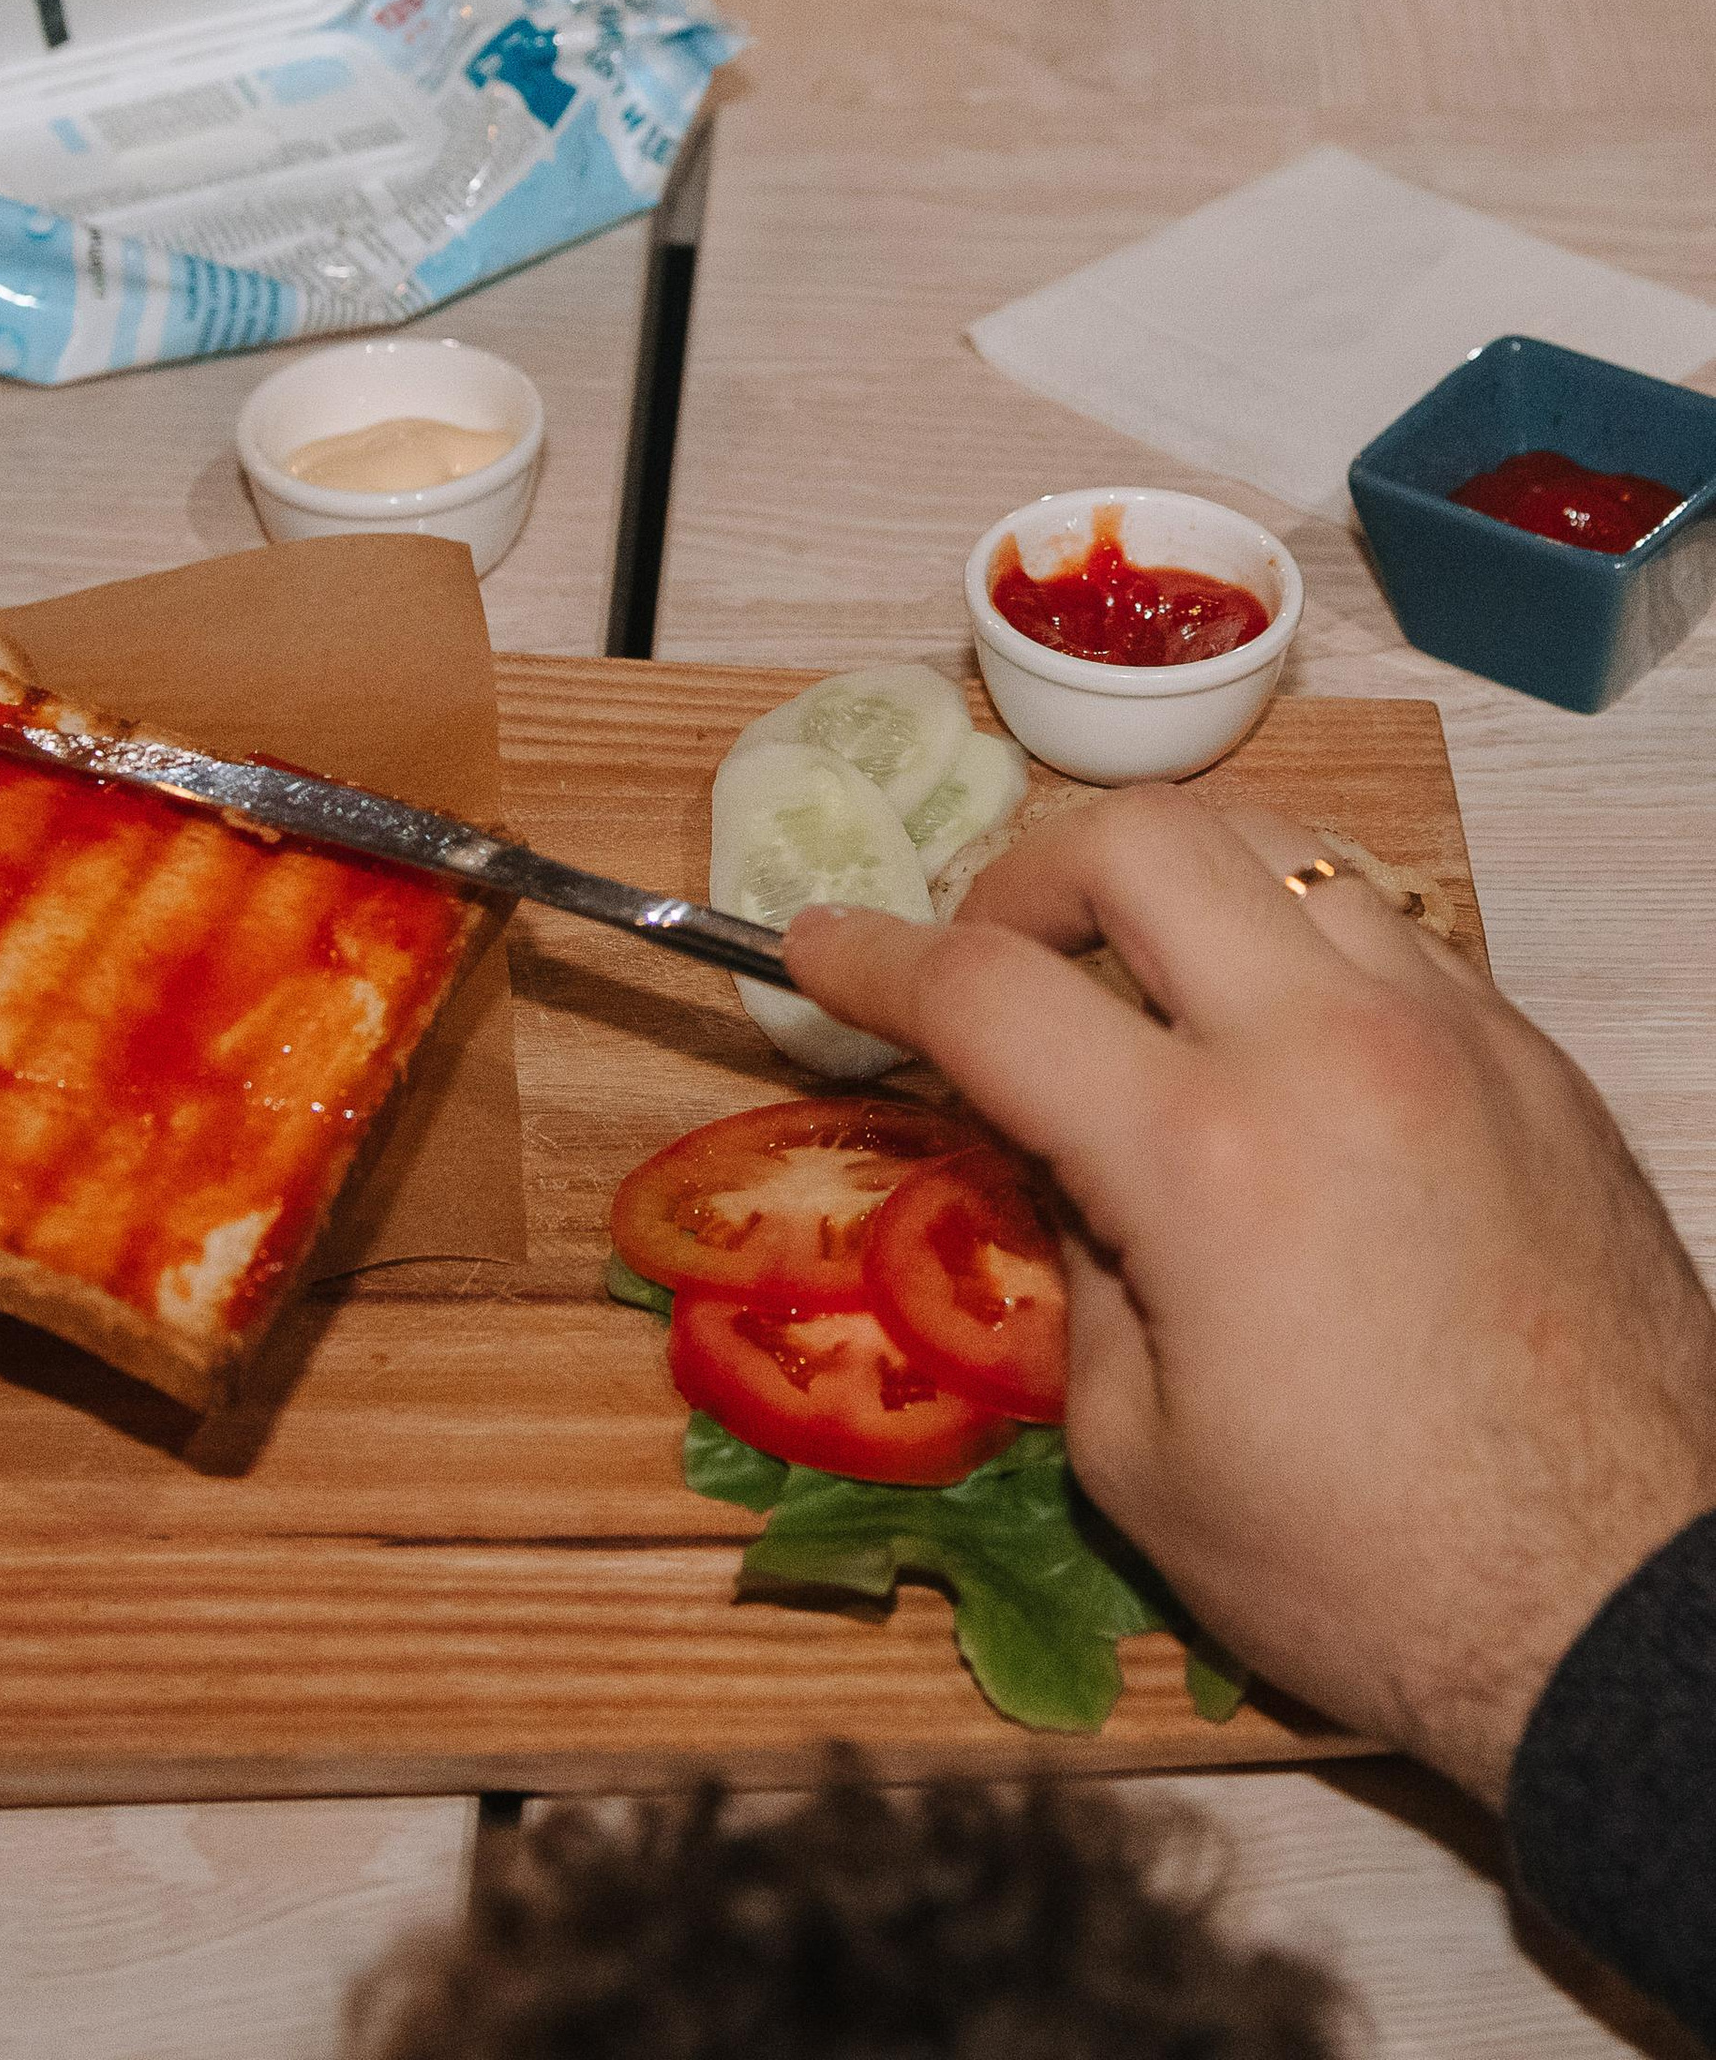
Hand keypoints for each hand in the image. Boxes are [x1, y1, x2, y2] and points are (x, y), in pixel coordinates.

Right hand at [784, 792, 1715, 1803]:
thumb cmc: (1373, 1572)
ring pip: (1279, 849)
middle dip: (1025, 878)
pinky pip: (1388, 932)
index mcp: (1209, 1157)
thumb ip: (1074, 1274)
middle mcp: (1332, 1048)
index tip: (818, 947)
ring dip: (1174, 893)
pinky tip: (1281, 1056)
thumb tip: (1062, 1172)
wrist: (1629, 1609)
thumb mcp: (1141, 1459)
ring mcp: (1452, 1034)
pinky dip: (1296, 950)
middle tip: (994, 961)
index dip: (871, 959)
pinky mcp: (1532, 1061)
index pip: (988, 991)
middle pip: (1137, 838)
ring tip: (1142, 988)